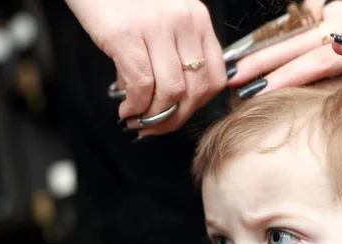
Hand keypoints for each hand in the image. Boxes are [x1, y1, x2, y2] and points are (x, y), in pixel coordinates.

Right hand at [66, 0, 226, 136]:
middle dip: (175, 118)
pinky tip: (126, 108)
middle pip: (195, 90)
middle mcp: (183, 21)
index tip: (179, 115)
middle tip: (155, 126)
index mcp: (196, 19)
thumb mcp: (160, 19)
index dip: (198, 106)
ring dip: (154, 116)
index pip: (215, 76)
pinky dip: (136, 106)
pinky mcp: (126, 34)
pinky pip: (142, 85)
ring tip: (138, 119)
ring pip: (171, 92)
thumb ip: (169, 54)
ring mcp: (156, 27)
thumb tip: (161, 100)